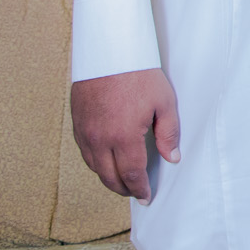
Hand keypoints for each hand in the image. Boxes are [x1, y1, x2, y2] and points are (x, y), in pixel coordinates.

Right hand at [71, 68, 179, 202]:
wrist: (109, 52)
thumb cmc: (139, 75)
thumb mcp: (164, 103)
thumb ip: (168, 134)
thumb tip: (172, 158)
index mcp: (123, 138)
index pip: (131, 174)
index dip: (139, 189)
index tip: (146, 197)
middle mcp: (100, 140)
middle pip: (109, 176)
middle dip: (123, 189)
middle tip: (134, 194)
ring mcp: (85, 132)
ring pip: (94, 166)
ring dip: (107, 178)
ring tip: (121, 182)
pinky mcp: (77, 122)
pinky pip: (84, 152)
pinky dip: (95, 163)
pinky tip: (104, 161)